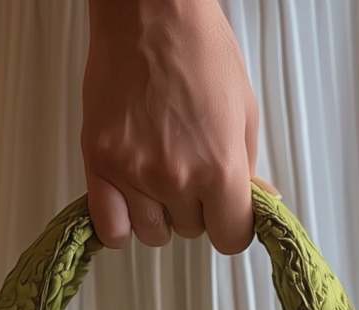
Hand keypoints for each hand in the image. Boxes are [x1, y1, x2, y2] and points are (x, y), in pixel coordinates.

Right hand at [83, 0, 259, 252]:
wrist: (149, 12)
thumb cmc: (198, 48)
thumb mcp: (242, 110)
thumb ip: (247, 167)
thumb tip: (258, 203)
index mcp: (219, 167)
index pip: (231, 238)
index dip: (231, 225)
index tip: (225, 211)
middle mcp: (175, 177)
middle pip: (190, 232)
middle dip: (193, 207)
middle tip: (187, 167)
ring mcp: (133, 173)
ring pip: (151, 233)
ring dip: (157, 213)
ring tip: (157, 173)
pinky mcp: (100, 164)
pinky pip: (110, 229)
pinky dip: (121, 223)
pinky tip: (129, 199)